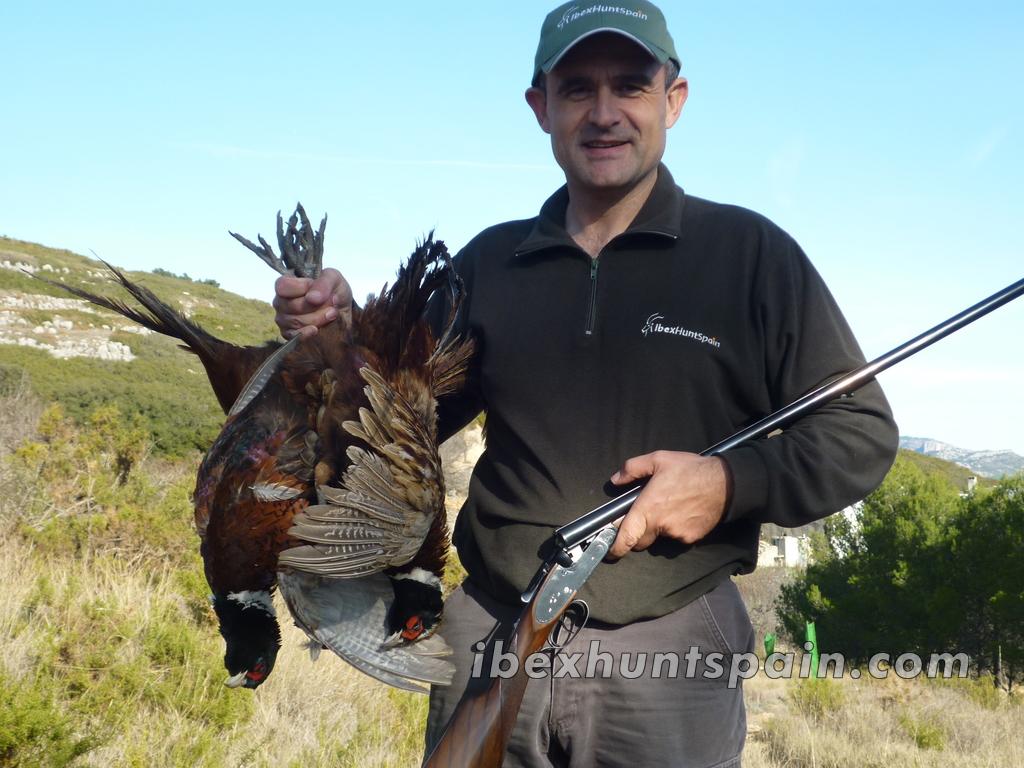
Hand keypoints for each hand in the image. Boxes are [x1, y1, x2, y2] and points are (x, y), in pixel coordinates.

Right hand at [272, 268, 351, 338]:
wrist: (343, 311)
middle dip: (316, 306)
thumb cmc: (333, 291)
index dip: (302, 288)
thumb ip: (323, 283)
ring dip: (318, 318)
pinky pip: (293, 337)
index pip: (283, 286)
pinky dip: (306, 334)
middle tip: (332, 304)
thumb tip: (311, 298)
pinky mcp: (290, 335)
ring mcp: (284, 320)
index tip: (319, 290)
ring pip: (296, 322)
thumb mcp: (334, 279)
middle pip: (292, 306)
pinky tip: (316, 330)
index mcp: (286, 284)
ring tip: (332, 313)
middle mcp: (281, 302)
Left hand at [607, 451, 728, 558]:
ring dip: (658, 529)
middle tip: (645, 516)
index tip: (609, 552)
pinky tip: (683, 512)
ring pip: (659, 538)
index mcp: (648, 508)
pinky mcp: (691, 538)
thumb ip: (633, 468)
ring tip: (670, 507)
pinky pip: (676, 538)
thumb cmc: (690, 469)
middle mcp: (661, 525)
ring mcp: (677, 534)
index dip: (615, 548)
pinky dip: (675, 529)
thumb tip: (616, 480)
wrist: (725, 483)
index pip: (626, 536)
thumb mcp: (659, 459)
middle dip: (637, 535)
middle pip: (640, 541)